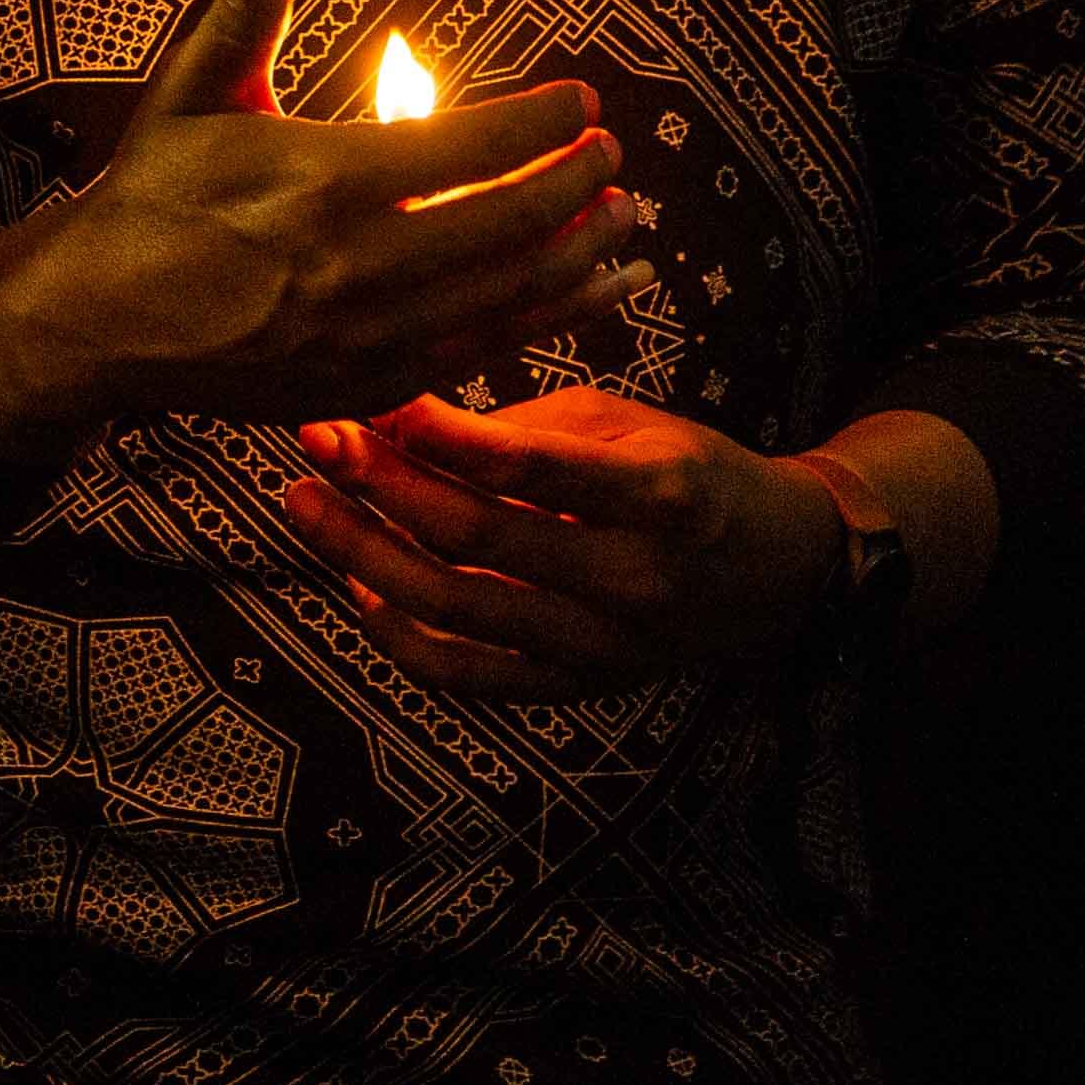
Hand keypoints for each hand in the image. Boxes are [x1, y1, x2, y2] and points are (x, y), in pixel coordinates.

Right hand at [0, 0, 635, 463]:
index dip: (541, 121)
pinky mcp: (369, 382)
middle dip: (577, 182)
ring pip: (513, 292)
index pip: (472, 145)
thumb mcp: (184, 101)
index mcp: (323, 181)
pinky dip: (552, 318)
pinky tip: (593, 294)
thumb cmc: (143, 203)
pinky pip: (486, 349)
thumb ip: (237, 24)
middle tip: (612, 153)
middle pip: (512, 221)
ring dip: (582, 253)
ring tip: (625, 219)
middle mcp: (360, 262)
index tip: (579, 101)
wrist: (93, 323)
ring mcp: (370, 333)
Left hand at [273, 387, 838, 699]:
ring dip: (362, 553)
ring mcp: (605, 644)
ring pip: (457, 608)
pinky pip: (468, 676)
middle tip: (314, 437)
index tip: (364, 397)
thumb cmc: (686, 472)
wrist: (780, 570)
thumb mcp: (625, 423)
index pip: (526, 465)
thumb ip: (520, 425)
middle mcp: (633, 577)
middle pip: (477, 536)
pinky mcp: (580, 687)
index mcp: (659, 494)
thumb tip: (396, 415)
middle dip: (379, 483)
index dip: (435, 433)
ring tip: (304, 501)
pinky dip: (400, 635)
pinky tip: (358, 582)